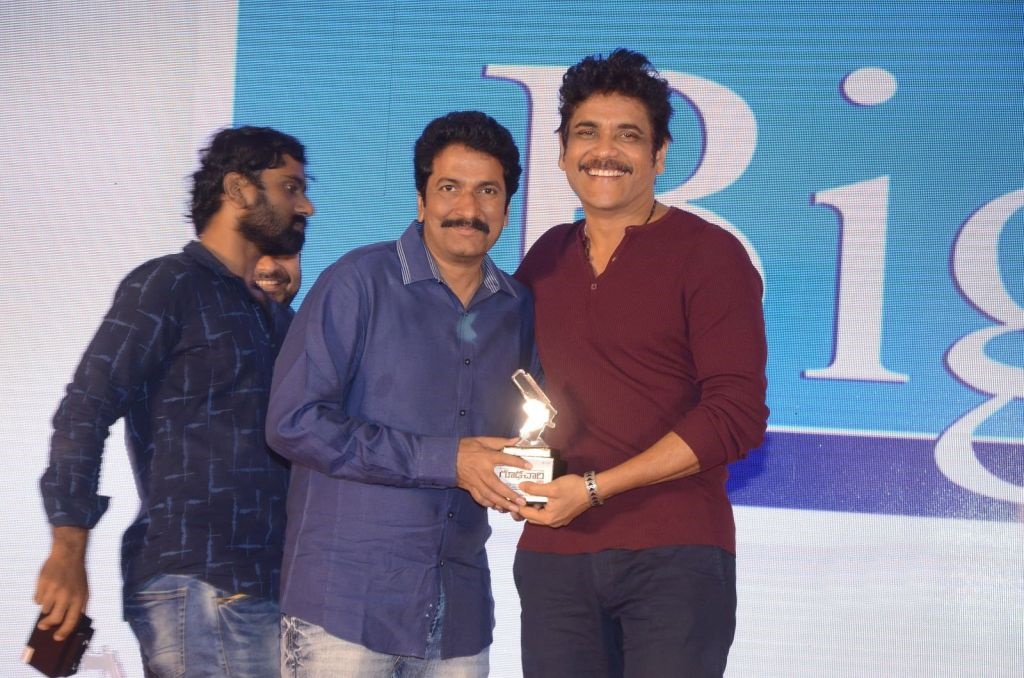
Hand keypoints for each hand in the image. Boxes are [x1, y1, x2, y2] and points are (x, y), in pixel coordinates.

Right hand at [34, 526, 88, 640]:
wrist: (68, 555)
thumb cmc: (76, 575)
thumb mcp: (84, 590)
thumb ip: (79, 606)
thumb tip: (72, 624)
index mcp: (79, 598)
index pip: (72, 621)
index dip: (64, 632)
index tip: (57, 638)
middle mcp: (66, 595)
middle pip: (54, 618)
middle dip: (47, 624)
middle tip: (43, 625)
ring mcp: (53, 589)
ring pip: (44, 608)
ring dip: (46, 605)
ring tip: (52, 594)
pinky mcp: (42, 584)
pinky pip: (37, 599)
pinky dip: (40, 597)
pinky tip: (46, 588)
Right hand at [456, 436, 528, 512]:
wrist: (445, 457)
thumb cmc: (464, 448)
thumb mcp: (481, 440)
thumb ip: (499, 442)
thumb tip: (516, 440)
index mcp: (486, 457)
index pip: (505, 459)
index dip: (517, 462)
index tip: (529, 466)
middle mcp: (482, 471)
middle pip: (497, 485)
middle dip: (510, 495)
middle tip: (521, 501)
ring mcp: (475, 481)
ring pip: (489, 495)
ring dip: (502, 503)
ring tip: (513, 508)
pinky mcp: (470, 487)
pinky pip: (480, 498)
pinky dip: (489, 504)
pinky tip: (497, 507)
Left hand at [518, 474, 591, 527]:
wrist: (592, 490)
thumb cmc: (572, 488)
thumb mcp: (552, 487)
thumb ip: (535, 489)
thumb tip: (520, 487)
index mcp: (548, 518)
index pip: (526, 514)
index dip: (517, 505)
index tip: (511, 496)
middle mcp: (552, 523)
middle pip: (532, 517)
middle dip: (524, 507)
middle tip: (518, 494)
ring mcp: (559, 520)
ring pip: (540, 515)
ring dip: (533, 506)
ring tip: (528, 493)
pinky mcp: (564, 515)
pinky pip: (548, 513)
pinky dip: (542, 506)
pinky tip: (541, 495)